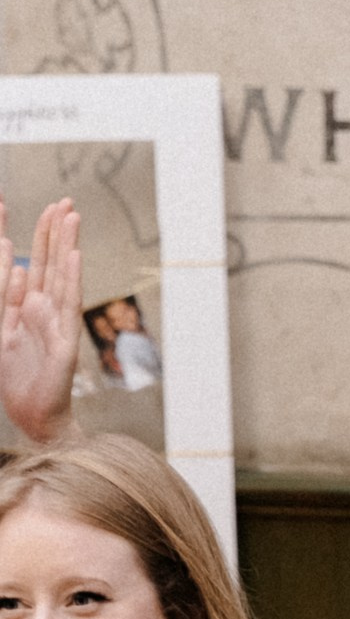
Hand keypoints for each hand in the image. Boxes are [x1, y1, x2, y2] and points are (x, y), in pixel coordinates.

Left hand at [0, 199, 81, 446]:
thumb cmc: (16, 382)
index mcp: (24, 308)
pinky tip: (73, 257)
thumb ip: (5, 303)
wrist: (35, 417)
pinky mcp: (64, 343)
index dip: (16, 235)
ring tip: (70, 215)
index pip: (23, 263)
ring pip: (60, 277)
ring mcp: (56, 325)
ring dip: (65, 246)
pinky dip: (71, 280)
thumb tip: (17, 268)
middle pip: (47, 263)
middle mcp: (43, 311)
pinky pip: (67, 306)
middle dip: (51, 232)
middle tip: (61, 200)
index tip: (10, 205)